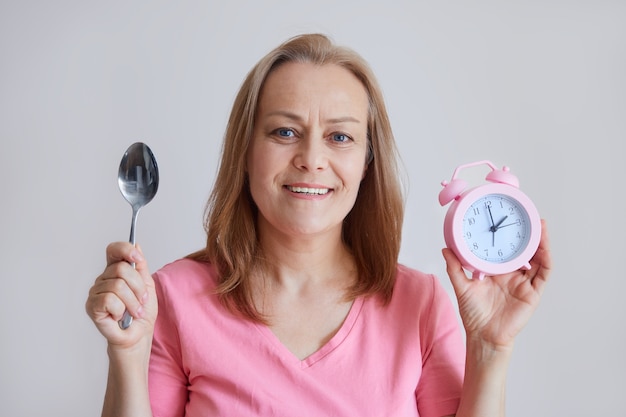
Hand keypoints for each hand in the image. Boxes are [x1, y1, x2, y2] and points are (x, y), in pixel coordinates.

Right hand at [85, 242, 157, 349]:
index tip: (138, 258)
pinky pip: (109, 299)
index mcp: (116, 271)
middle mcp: (103, 279)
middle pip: (121, 269)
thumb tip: (136, 244)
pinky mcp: (92, 306)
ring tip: (133, 311)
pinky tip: (119, 317)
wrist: (139, 335)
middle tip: (141, 300)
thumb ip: (141, 266)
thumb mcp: (147, 285)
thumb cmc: (142, 313)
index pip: (114, 250)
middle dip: (138, 286)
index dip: (125, 250)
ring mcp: (95, 292)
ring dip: (132, 302)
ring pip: (118, 286)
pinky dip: (121, 310)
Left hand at [442, 219, 551, 349]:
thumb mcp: (462, 286)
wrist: (483, 335)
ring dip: (541, 242)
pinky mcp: (533, 293)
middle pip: (526, 250)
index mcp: (498, 271)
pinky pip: (543, 274)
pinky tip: (544, 248)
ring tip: (541, 225)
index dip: (511, 234)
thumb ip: (455, 267)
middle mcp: (513, 275)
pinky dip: (545, 260)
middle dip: (530, 233)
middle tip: (530, 215)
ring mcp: (525, 283)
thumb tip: (445, 248)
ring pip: (538, 259)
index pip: (508, 248)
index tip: (509, 217)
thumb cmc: (474, 313)